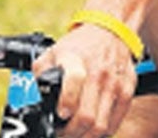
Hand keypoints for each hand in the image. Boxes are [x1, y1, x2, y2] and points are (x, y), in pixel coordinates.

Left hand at [31, 23, 136, 137]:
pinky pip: (115, 122)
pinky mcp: (128, 89)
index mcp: (77, 60)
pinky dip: (102, 132)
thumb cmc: (79, 45)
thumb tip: (29, 100)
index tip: (59, 114)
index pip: (74, 80)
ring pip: (101, 126)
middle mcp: (99, 72)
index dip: (65, 103)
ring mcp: (116, 83)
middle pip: (86, 116)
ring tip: (75, 134)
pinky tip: (91, 129)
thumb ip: (38, 75)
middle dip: (69, 133)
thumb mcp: (53, 52)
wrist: (112, 30)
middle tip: (61, 134)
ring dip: (84, 136)